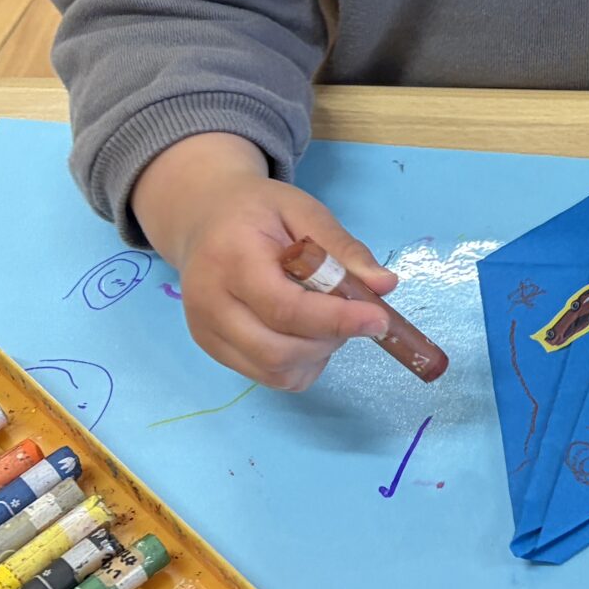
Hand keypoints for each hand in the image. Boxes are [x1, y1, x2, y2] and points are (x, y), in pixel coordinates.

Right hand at [131, 132, 394, 391]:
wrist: (204, 218)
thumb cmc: (258, 211)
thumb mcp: (305, 212)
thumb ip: (343, 249)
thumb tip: (384, 286)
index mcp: (231, 258)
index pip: (284, 307)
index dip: (335, 319)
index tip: (379, 319)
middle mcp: (209, 303)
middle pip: (277, 350)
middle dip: (329, 339)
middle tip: (352, 312)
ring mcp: (206, 332)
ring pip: (273, 371)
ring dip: (316, 354)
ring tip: (326, 317)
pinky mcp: (211, 350)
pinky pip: (266, 376)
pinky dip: (300, 364)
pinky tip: (305, 333)